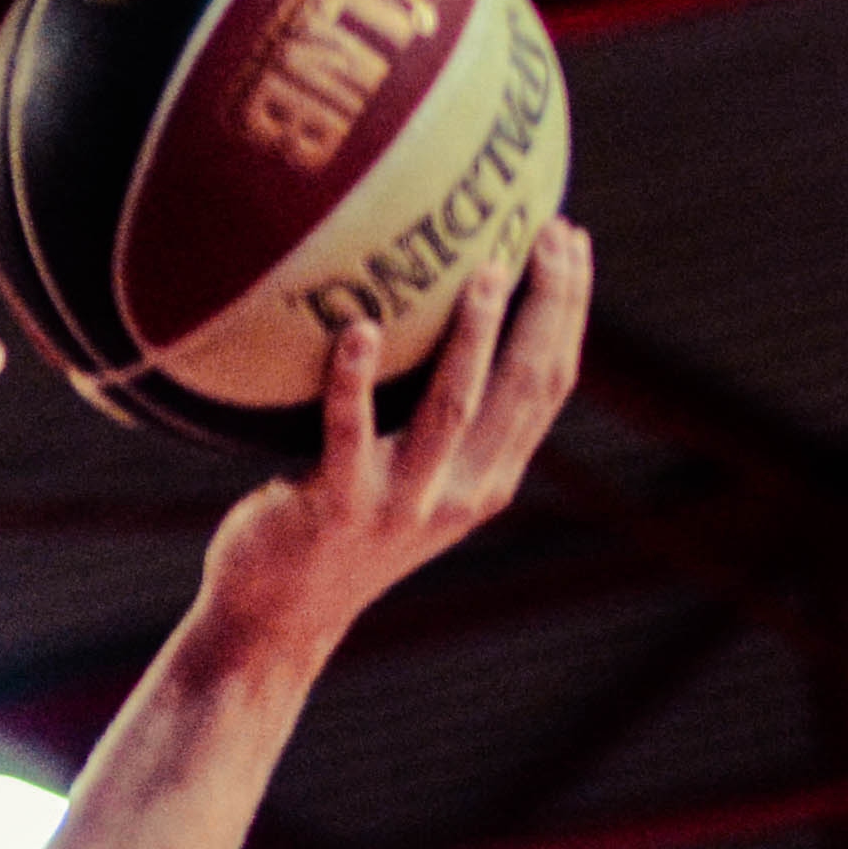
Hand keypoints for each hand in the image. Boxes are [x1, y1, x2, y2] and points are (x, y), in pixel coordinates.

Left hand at [191, 220, 595, 662]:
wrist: (279, 616)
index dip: (567, 309)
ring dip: (474, 336)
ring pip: (454, 407)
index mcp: (488, 477)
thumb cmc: (336, 525)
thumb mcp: (408, 475)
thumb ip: (436, 414)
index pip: (548, 384)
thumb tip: (441, 307)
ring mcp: (403, 503)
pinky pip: (348, 432)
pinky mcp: (340, 507)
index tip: (569, 237)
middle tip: (545, 232)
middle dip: (546, 305)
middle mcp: (461, 492)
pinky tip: (358, 329)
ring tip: (483, 272)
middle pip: (523, 386)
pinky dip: (354, 379)